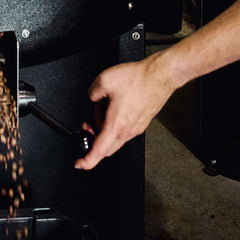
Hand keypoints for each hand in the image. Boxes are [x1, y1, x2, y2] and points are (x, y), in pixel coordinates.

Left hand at [74, 52, 174, 169]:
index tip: (80, 163)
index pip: (99, 151)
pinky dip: (115, 123)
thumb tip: (93, 98)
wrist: (159, 76)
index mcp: (116, 124)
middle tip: (88, 124)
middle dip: (94, 138)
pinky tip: (115, 106)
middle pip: (106, 147)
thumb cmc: (138, 79)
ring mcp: (136, 128)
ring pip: (115, 138)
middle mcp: (127, 130)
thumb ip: (93, 93)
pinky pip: (124, 130)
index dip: (87, 161)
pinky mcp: (142, 123)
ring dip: (105, 128)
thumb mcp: (104, 80)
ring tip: (103, 107)